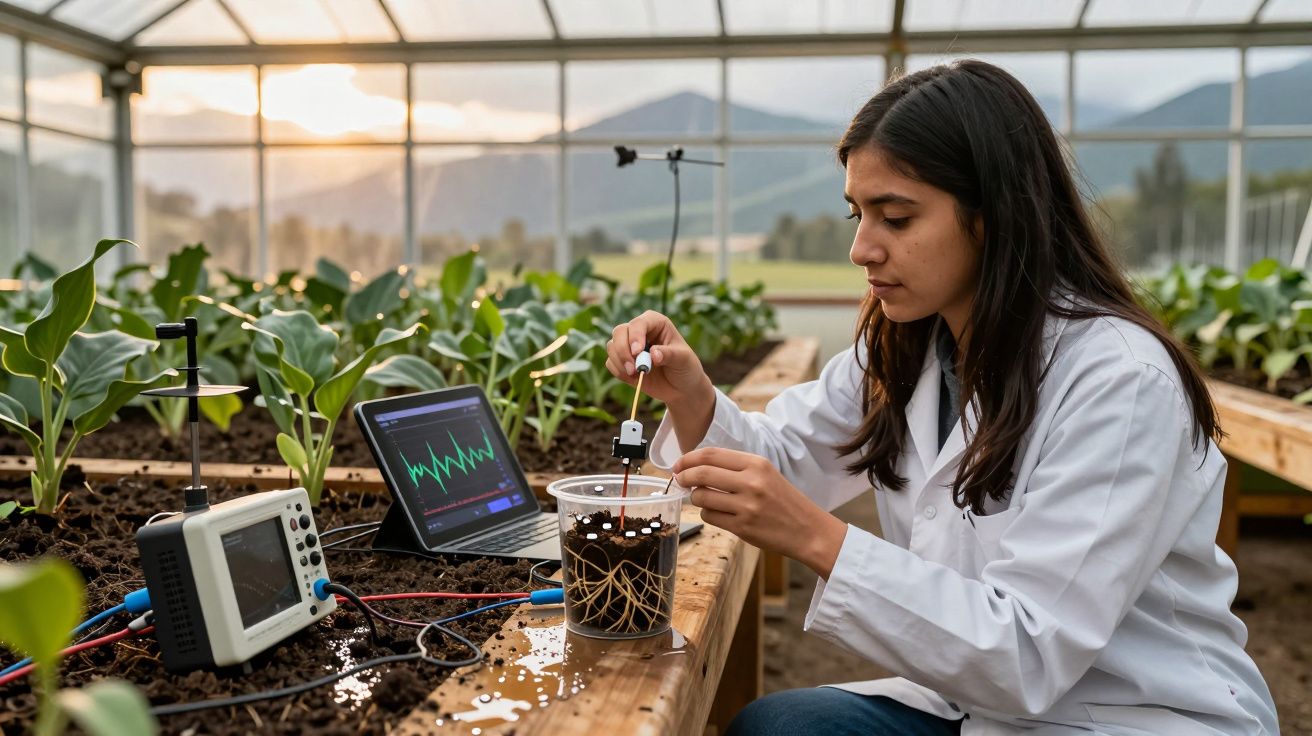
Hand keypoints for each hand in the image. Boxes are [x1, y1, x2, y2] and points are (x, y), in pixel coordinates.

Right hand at [605, 310, 712, 409]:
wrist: (681, 389)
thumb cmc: (686, 368)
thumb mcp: (683, 360)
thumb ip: (669, 355)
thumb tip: (653, 353)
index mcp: (656, 323)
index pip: (639, 323)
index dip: (635, 336)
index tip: (637, 352)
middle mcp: (640, 331)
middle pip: (619, 332)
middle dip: (623, 350)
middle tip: (634, 369)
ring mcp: (629, 346)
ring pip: (612, 346)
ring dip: (620, 362)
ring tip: (636, 374)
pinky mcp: (623, 361)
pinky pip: (610, 362)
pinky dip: (618, 371)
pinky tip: (634, 378)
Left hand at [674, 448, 848, 579]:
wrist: (808, 530)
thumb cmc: (784, 500)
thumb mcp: (765, 474)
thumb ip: (735, 468)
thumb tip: (696, 467)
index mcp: (756, 464)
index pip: (712, 455)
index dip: (689, 458)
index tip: (679, 464)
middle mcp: (751, 482)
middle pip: (702, 473)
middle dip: (684, 476)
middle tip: (679, 480)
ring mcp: (746, 506)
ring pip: (702, 497)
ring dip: (696, 498)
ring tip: (702, 498)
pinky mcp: (742, 527)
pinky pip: (710, 516)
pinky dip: (707, 513)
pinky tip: (717, 513)